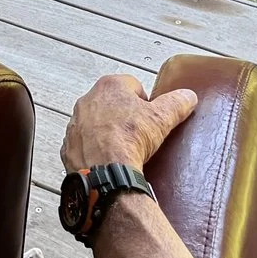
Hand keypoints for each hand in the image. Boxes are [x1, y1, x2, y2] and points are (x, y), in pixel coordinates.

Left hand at [63, 74, 197, 176]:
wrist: (105, 172)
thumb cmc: (129, 141)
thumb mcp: (162, 118)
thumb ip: (177, 103)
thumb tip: (188, 97)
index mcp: (110, 86)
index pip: (132, 85)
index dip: (145, 101)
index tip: (150, 115)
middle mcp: (87, 100)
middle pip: (112, 103)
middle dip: (125, 115)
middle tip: (138, 132)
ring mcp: (75, 123)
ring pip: (95, 122)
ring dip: (107, 131)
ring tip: (123, 147)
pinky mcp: (69, 145)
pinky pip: (83, 143)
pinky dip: (94, 149)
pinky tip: (107, 158)